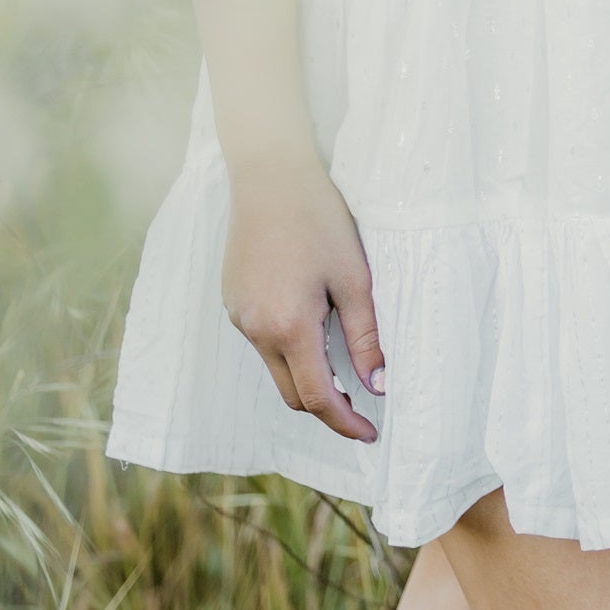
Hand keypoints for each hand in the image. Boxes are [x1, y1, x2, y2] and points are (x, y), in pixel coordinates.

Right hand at [221, 151, 384, 442]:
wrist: (270, 175)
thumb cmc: (319, 219)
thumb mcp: (354, 278)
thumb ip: (365, 336)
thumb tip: (378, 385)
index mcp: (289, 327)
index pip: (318, 399)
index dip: (345, 423)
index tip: (371, 434)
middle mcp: (255, 330)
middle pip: (292, 393)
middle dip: (327, 407)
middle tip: (361, 406)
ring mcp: (238, 317)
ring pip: (274, 369)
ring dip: (305, 376)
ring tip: (340, 365)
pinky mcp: (232, 301)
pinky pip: (260, 342)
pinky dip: (286, 349)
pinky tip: (310, 327)